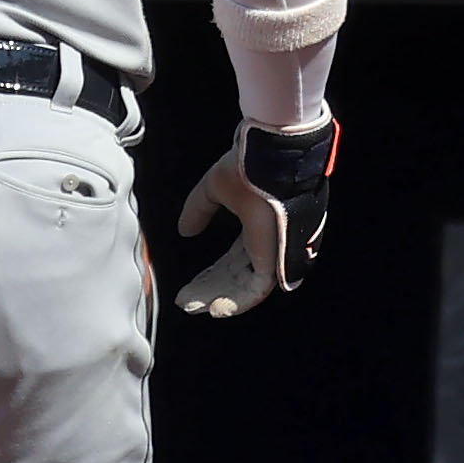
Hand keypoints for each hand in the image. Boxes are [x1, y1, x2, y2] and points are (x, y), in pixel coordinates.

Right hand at [178, 113, 337, 317]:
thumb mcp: (215, 188)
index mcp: (257, 224)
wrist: (275, 154)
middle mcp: (269, 241)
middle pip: (236, 276)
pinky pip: (259, 289)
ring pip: (246, 287)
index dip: (210, 275)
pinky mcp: (279, 258)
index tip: (189, 286)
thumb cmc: (252, 163)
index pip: (233, 260)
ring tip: (195, 307)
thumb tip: (184, 229)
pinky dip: (238, 301)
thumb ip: (199, 210)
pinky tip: (216, 308)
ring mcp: (276, 251)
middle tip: (187, 302)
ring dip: (219, 300)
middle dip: (209, 291)